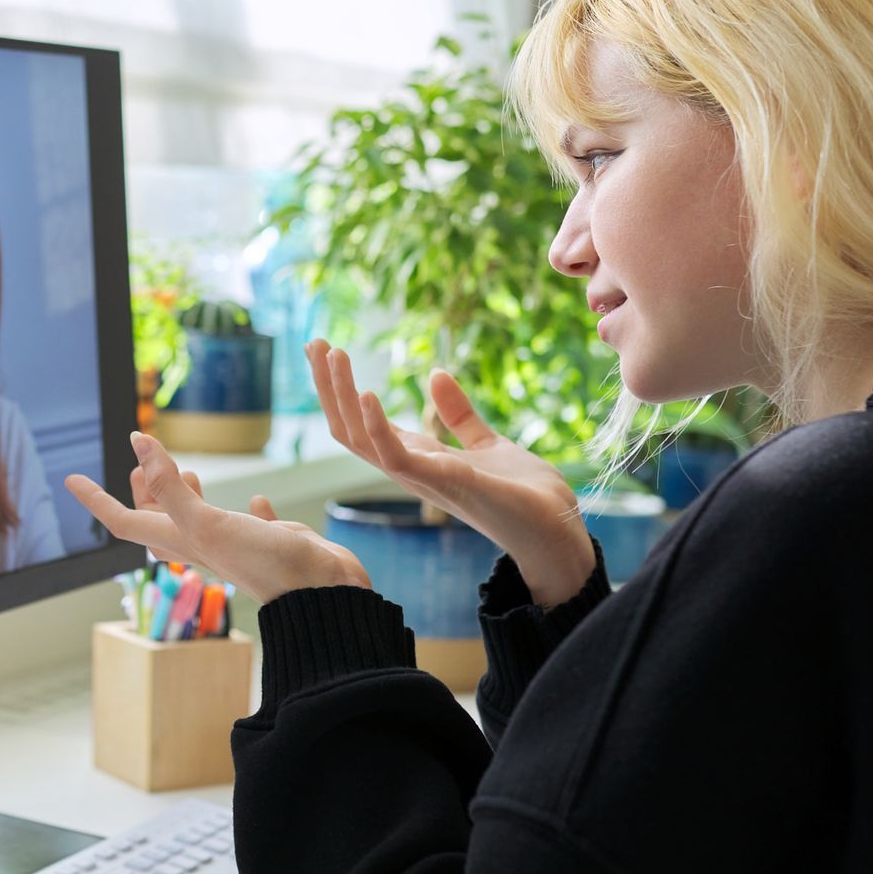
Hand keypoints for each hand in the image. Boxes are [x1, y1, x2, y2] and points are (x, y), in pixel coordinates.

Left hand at [66, 432, 369, 604]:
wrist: (321, 593)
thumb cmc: (262, 562)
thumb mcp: (205, 522)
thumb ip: (170, 486)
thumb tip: (137, 443)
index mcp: (179, 542)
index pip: (122, 520)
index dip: (94, 499)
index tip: (70, 478)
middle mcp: (202, 544)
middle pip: (158, 518)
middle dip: (145, 490)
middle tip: (141, 461)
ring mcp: (235, 544)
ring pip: (199, 519)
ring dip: (186, 495)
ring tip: (187, 470)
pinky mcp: (269, 540)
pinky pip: (252, 522)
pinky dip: (249, 507)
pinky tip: (257, 498)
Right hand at [306, 338, 594, 607]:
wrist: (558, 530)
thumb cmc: (524, 495)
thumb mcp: (487, 441)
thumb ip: (458, 414)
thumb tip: (435, 374)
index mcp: (418, 459)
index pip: (361, 424)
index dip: (339, 389)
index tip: (325, 350)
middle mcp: (410, 471)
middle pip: (348, 430)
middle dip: (328, 387)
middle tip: (315, 343)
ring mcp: (422, 479)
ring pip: (359, 441)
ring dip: (342, 396)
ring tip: (334, 355)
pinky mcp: (444, 483)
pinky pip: (395, 457)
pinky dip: (376, 426)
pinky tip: (367, 392)